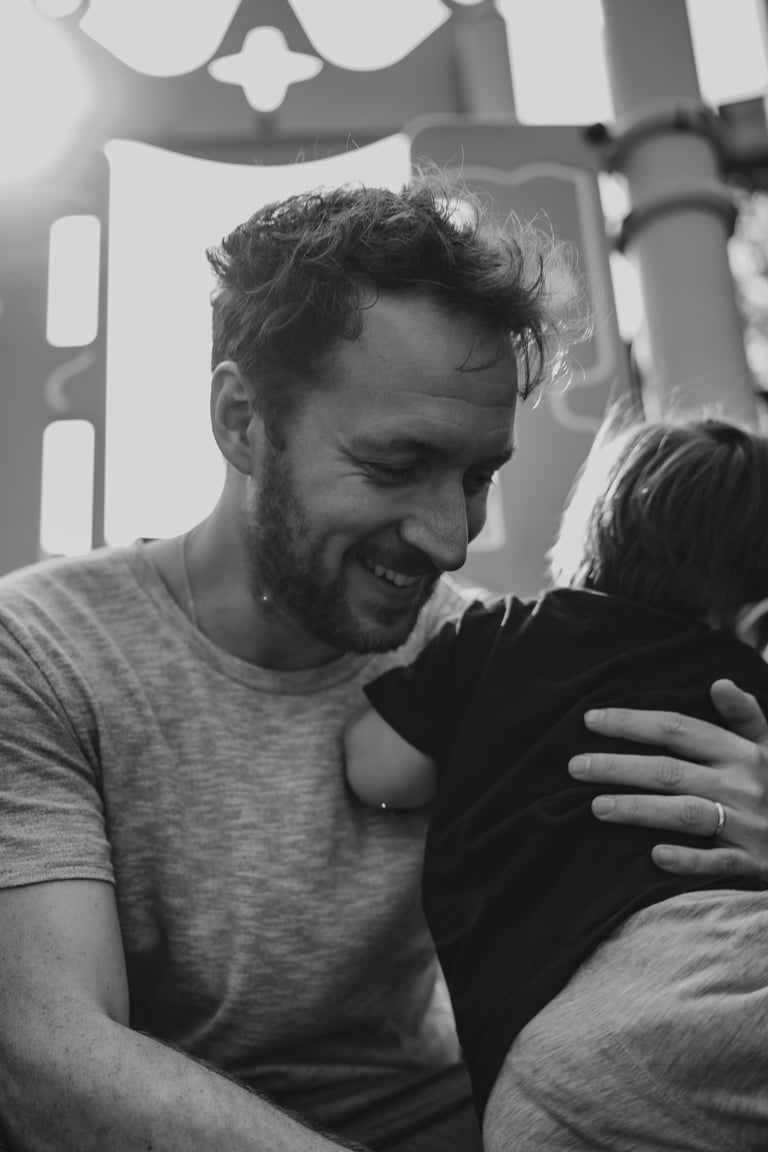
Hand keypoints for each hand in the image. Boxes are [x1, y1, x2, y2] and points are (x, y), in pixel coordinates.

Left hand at [568, 679, 767, 881]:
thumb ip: (747, 716)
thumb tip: (720, 683)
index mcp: (743, 752)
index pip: (678, 729)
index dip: (633, 723)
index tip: (590, 720)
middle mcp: (742, 784)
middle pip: (670, 771)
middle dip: (619, 766)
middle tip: (575, 766)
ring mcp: (749, 826)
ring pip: (686, 813)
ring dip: (641, 809)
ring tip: (596, 807)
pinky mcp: (755, 864)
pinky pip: (718, 863)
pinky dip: (689, 859)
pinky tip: (655, 857)